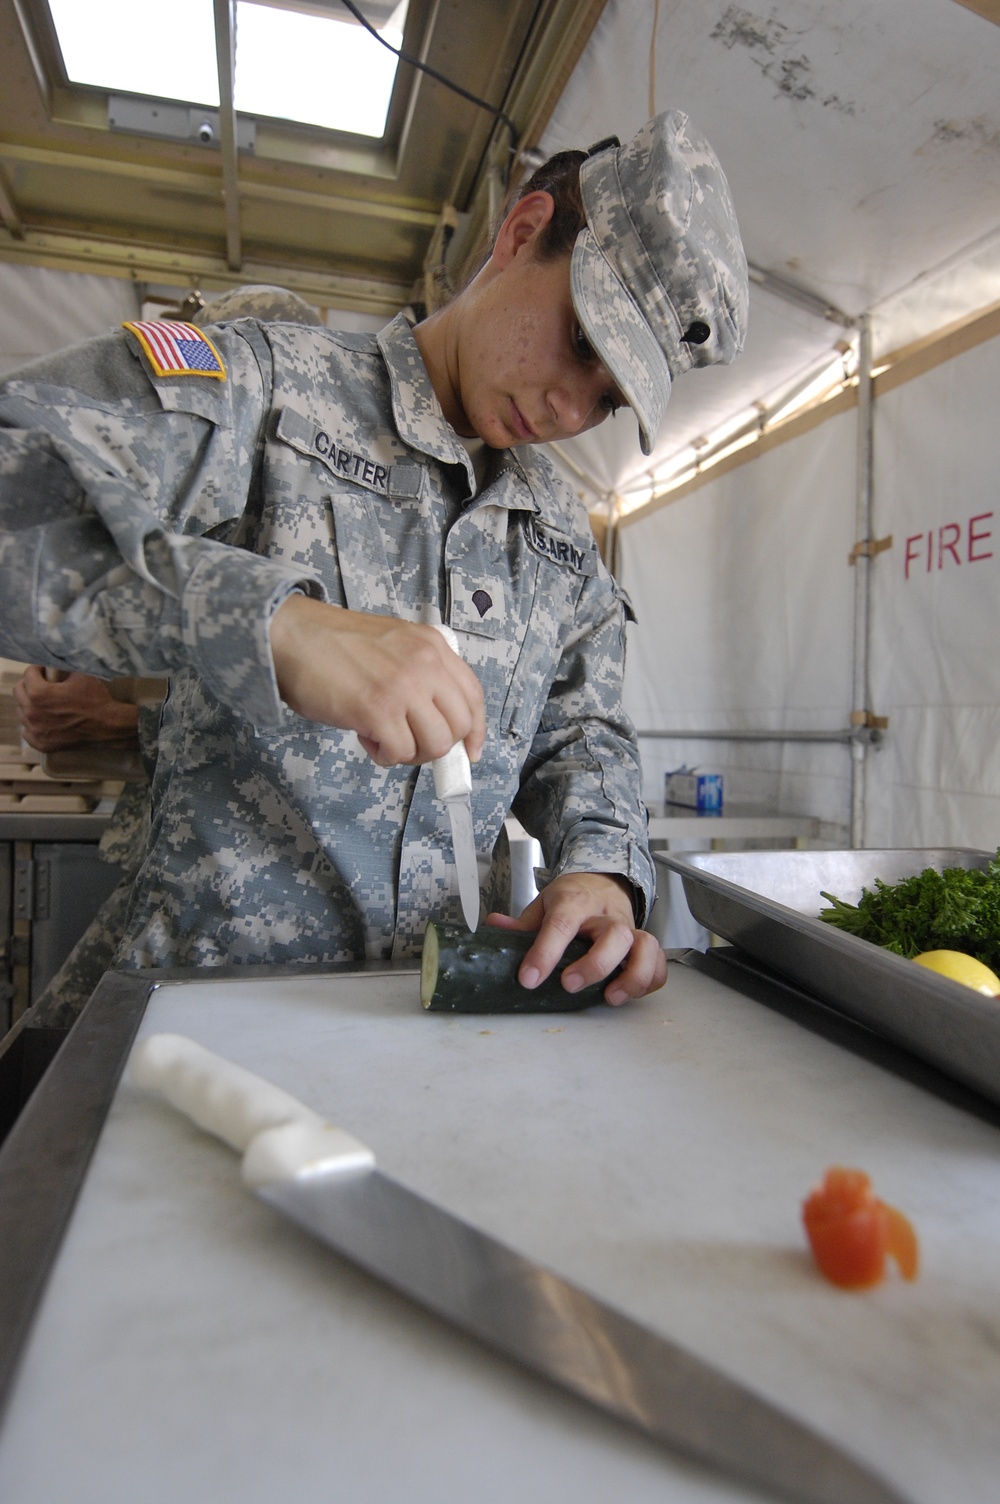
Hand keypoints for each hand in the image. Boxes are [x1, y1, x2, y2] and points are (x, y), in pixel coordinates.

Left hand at [14, 667, 140, 751]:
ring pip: (22, 712)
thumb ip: (63, 667)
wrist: (108, 725)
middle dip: (30, 685)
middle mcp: (32, 712)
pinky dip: (33, 726)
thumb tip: (55, 662)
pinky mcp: (42, 744)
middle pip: (19, 692)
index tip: (46, 670)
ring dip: (30, 705)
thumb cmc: (95, 698)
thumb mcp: (80, 674)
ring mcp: (36, 730)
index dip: (39, 669)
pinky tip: (45, 721)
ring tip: (45, 703)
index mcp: (39, 693)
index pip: (28, 674)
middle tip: (43, 684)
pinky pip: (27, 732)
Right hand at [269, 596, 485, 766]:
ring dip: (410, 753)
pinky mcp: (378, 710)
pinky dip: (385, 756)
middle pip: (459, 726)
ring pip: (435, 744)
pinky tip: (367, 739)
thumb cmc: (332, 643)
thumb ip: (419, 673)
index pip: (473, 695)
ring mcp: (404, 687)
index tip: (469, 751)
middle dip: (437, 746)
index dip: (475, 730)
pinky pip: (400, 752)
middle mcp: (425, 664)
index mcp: (432, 646)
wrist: (292, 635)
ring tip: (383, 739)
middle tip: (409, 743)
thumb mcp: (393, 644)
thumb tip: (434, 720)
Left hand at [485, 871, 666, 1005]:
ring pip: (645, 947)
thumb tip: (494, 926)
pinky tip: (630, 992)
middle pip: (614, 935)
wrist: (603, 881)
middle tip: (569, 985)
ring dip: (632, 975)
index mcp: (575, 901)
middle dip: (594, 964)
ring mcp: (630, 929)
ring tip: (611, 997)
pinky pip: (659, 962)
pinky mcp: (644, 944)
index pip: (561, 924)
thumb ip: (522, 923)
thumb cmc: (571, 899)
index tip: (529, 978)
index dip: (545, 952)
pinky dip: (650, 980)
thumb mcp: (543, 905)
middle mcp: (606, 915)